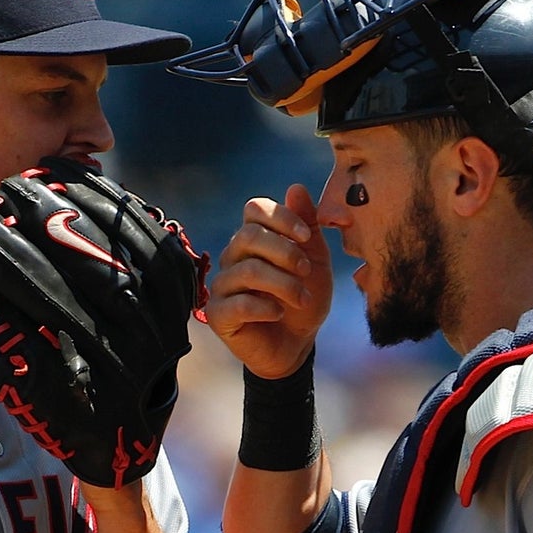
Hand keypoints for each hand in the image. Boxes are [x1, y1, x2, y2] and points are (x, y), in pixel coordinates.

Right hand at [205, 184, 332, 378]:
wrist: (297, 345)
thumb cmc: (303, 300)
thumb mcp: (315, 261)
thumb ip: (307, 227)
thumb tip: (295, 188)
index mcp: (254, 239)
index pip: (254, 209)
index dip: (281, 218)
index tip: (306, 237)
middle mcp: (233, 257)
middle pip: (248, 236)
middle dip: (284, 252)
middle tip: (306, 272)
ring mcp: (222, 285)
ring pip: (247, 270)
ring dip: (283, 284)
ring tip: (302, 298)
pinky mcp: (217, 314)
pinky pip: (237, 303)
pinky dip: (265, 307)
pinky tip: (278, 313)